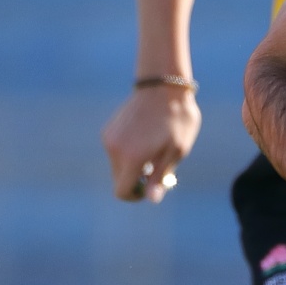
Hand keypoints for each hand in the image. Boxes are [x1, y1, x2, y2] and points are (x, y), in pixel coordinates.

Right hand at [102, 83, 201, 202]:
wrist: (163, 86)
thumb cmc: (176, 120)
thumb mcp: (176, 152)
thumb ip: (160, 177)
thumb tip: (151, 199)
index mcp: (132, 158)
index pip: (122, 191)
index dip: (135, 196)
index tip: (149, 187)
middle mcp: (115, 149)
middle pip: (119, 179)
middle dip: (136, 179)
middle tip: (158, 168)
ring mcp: (109, 138)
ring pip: (118, 165)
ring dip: (133, 164)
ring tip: (154, 149)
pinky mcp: (109, 129)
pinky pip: (117, 150)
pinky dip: (129, 151)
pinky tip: (146, 138)